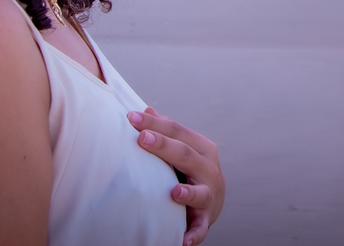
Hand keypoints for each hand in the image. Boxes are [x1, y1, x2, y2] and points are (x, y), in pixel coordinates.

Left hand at [127, 107, 223, 245]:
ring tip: (174, 193)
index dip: (155, 124)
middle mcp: (208, 168)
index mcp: (201, 148)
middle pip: (186, 154)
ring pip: (200, 193)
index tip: (131, 117)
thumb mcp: (182, 148)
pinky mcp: (205, 219)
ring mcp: (209, 194)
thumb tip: (146, 110)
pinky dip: (193, 235)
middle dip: (164, 146)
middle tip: (143, 139)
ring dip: (188, 193)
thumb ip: (167, 132)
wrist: (212, 202)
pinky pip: (200, 228)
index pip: (177, 131)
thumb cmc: (190, 170)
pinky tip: (183, 241)